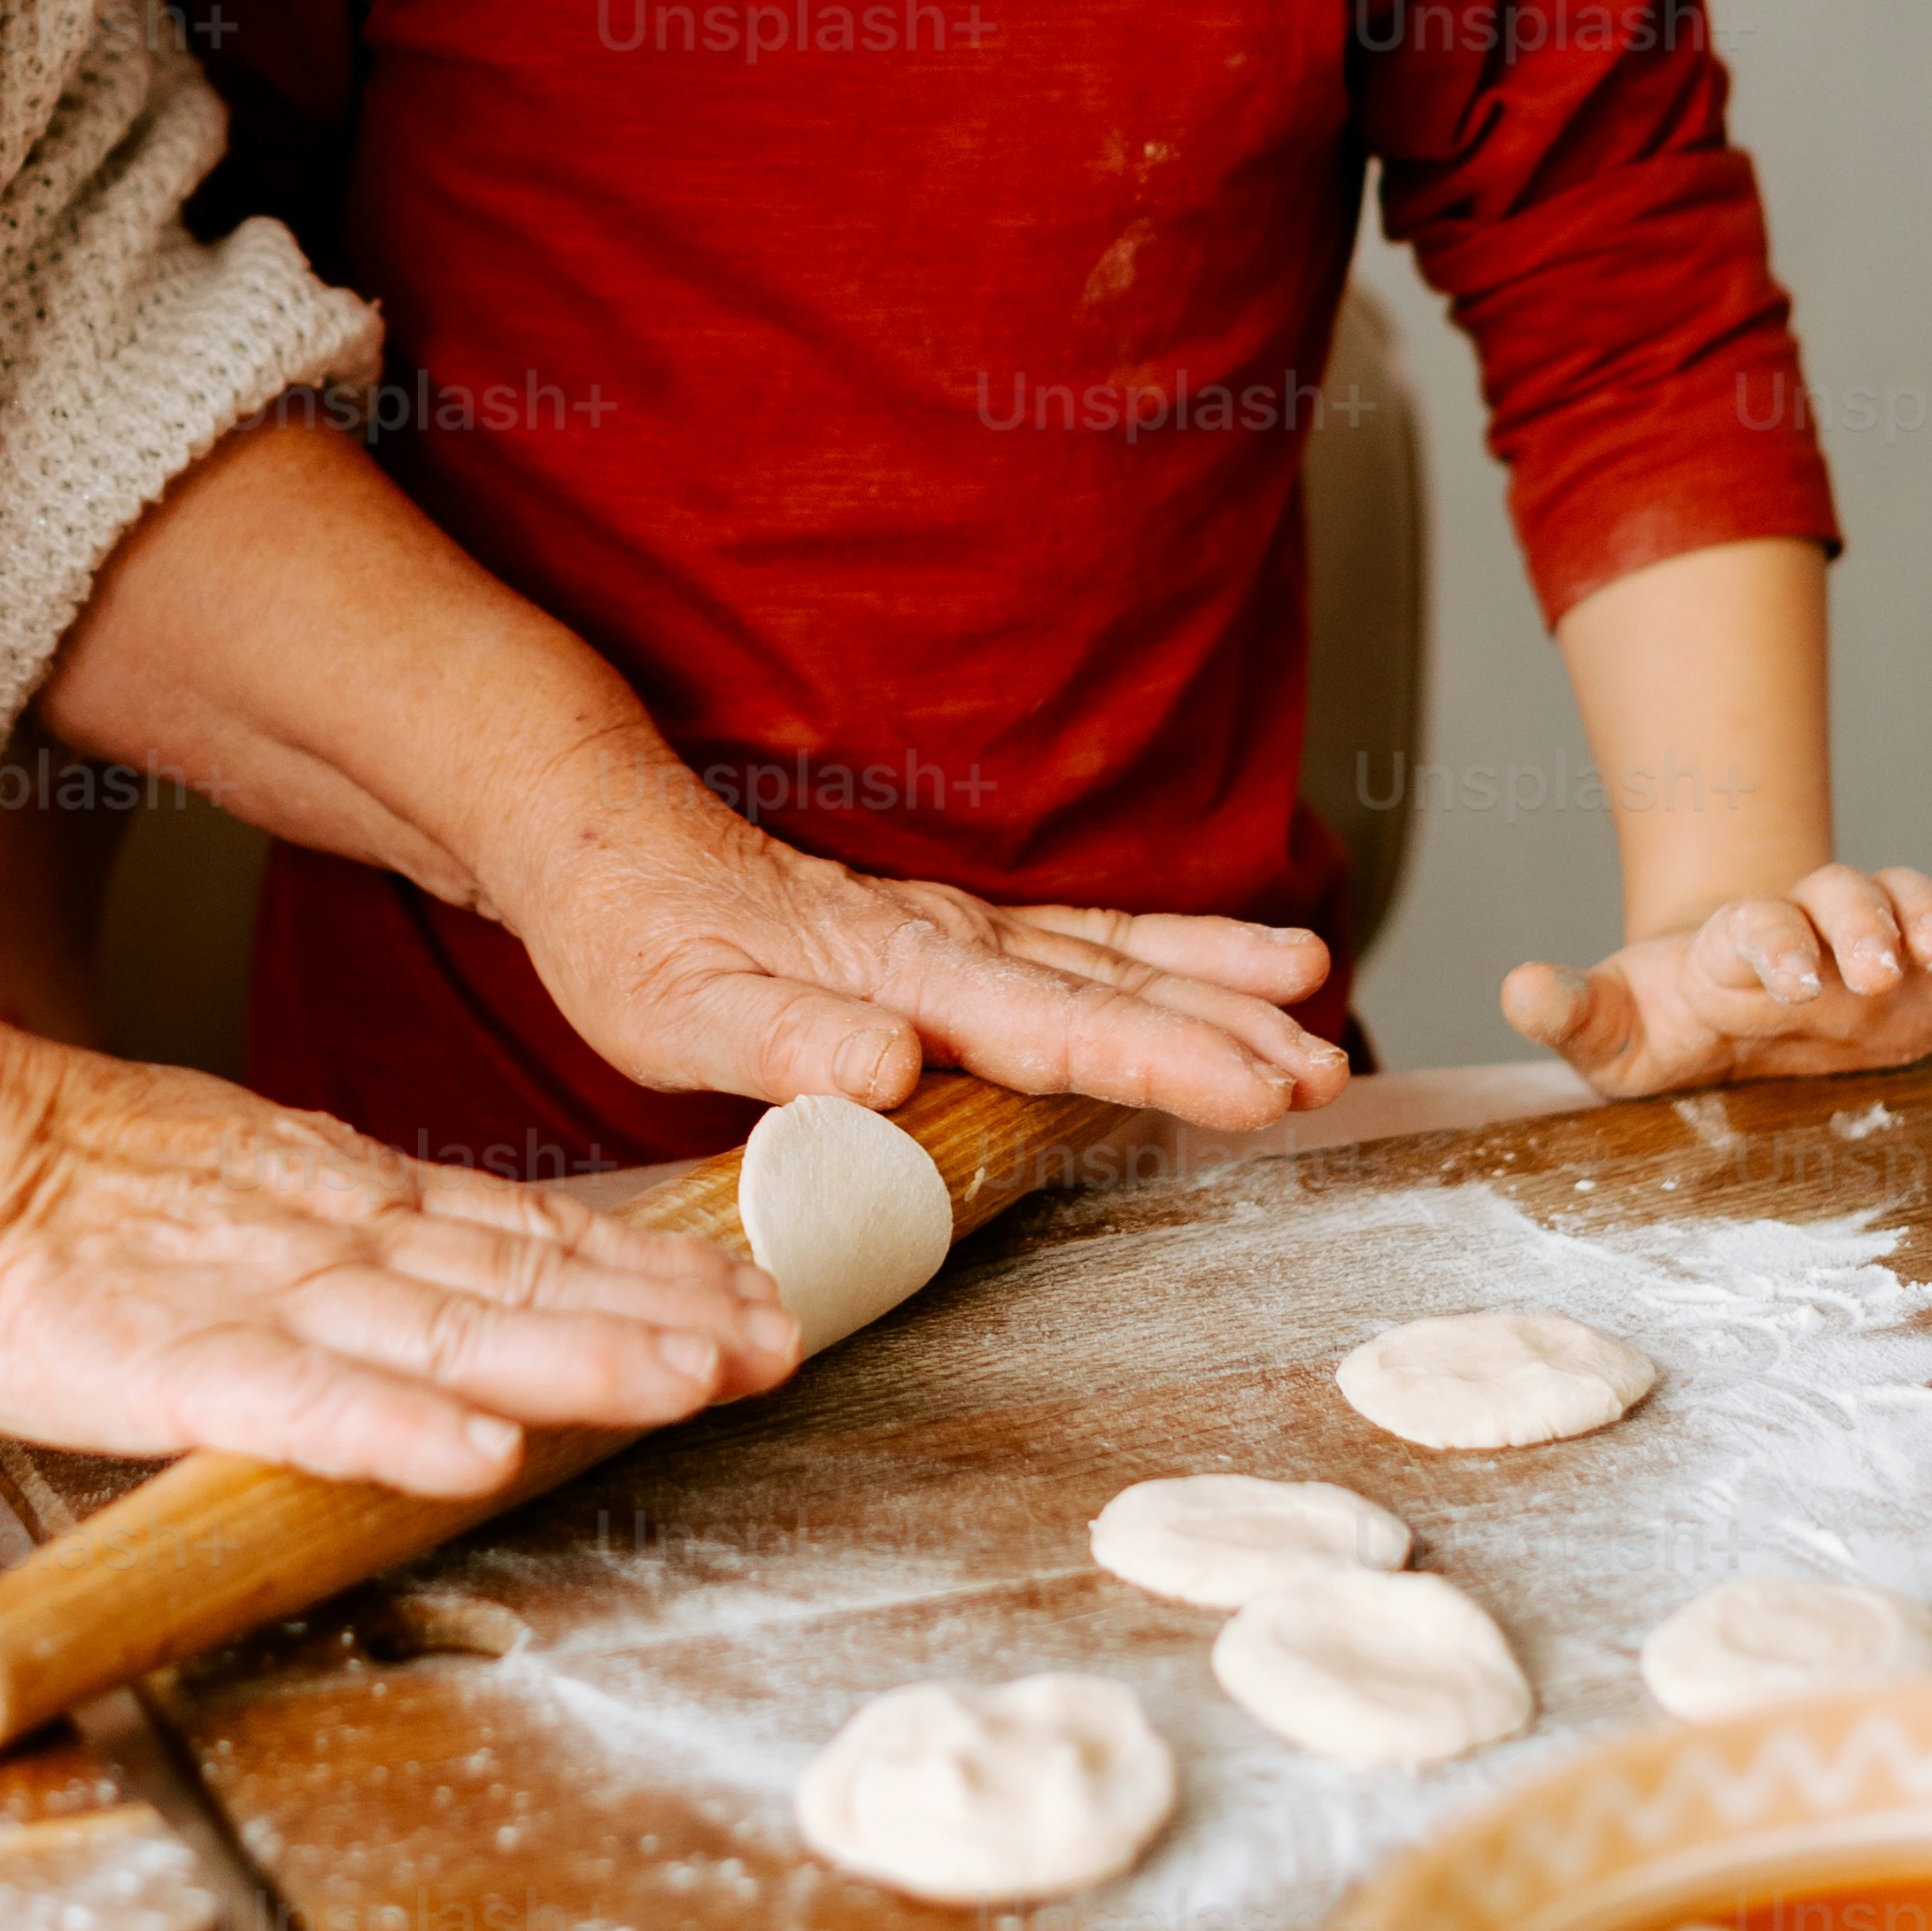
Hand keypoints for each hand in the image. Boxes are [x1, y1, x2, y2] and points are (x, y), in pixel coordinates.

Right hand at [0, 1025, 800, 1490]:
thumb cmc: (59, 1191)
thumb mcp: (243, 1185)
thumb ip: (349, 1231)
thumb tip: (455, 1273)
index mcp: (348, 1198)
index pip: (532, 1234)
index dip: (654, 1263)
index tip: (762, 1289)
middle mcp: (336, 1241)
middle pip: (529, 1277)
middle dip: (668, 1309)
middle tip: (789, 1336)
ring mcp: (266, 1300)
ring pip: (454, 1332)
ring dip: (582, 1357)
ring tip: (696, 1375)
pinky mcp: (179, 1365)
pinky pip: (304, 1403)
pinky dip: (395, 1427)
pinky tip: (478, 1452)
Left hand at [494, 734, 1349, 1130]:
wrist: (606, 841)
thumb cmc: (636, 941)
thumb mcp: (679, 1012)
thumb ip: (784, 1041)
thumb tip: (882, 1071)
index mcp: (893, 970)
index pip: (1046, 1026)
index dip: (1156, 1062)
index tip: (1254, 1089)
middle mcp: (943, 942)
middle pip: (1105, 991)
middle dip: (1221, 1034)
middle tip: (1326, 1071)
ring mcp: (955, 931)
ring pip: (1113, 959)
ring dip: (1217, 987)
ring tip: (1319, 1006)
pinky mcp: (953, 934)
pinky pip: (1087, 942)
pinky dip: (1175, 951)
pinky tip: (1247, 963)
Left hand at [1503, 864, 1931, 1094]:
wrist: (1721, 1003)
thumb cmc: (1666, 1021)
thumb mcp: (1609, 1031)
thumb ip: (1566, 1011)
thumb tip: (1515, 984)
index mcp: (1742, 944)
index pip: (1760, 928)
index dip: (1771, 944)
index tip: (1780, 979)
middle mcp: (1817, 931)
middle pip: (1843, 900)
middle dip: (1859, 926)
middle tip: (1868, 967)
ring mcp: (1875, 947)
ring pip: (1909, 904)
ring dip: (1931, 922)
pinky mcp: (1927, 973)